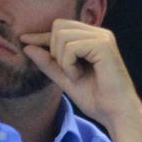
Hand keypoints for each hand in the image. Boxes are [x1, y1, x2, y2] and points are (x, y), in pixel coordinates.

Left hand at [21, 20, 141, 131]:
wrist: (117, 114)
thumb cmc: (97, 100)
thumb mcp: (66, 79)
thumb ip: (49, 63)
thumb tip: (27, 46)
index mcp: (92, 38)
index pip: (61, 28)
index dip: (41, 36)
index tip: (23, 40)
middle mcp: (99, 33)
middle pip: (58, 27)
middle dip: (54, 51)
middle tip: (68, 72)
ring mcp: (102, 37)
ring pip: (61, 36)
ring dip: (62, 60)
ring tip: (76, 76)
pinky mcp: (103, 45)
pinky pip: (70, 47)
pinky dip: (68, 64)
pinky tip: (79, 76)